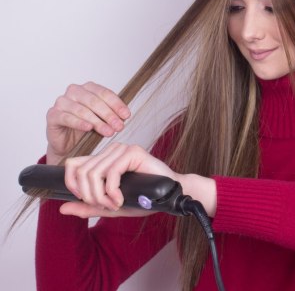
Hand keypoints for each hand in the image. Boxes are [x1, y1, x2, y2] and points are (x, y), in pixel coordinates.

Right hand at [46, 82, 130, 164]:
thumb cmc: (84, 127)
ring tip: (108, 131)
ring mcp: (62, 102)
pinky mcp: (53, 115)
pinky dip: (79, 123)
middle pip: (94, 101)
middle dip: (108, 114)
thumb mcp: (101, 119)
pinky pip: (67, 118)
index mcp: (87, 88)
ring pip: (82, 110)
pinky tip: (88, 128)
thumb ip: (111, 114)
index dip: (116, 104)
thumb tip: (124, 116)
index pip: (104, 93)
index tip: (126, 115)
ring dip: (97, 122)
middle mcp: (74, 91)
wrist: (66, 143)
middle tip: (118, 126)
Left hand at [60, 142, 177, 217]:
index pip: (73, 164)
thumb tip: (63, 208)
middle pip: (82, 171)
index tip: (83, 199)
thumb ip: (88, 206)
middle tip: (106, 206)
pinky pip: (111, 173)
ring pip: (94, 173)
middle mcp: (110, 151)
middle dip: (90, 195)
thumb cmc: (144, 198)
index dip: (71, 182)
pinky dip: (112, 191)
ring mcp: (121, 149)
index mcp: (103, 159)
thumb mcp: (110, 206)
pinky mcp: (132, 152)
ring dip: (101, 196)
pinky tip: (120, 198)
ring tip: (114, 204)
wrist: (170, 195)